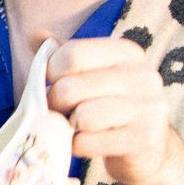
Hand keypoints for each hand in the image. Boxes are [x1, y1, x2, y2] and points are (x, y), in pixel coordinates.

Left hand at [44, 37, 183, 184]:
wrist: (144, 150)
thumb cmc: (107, 106)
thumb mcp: (89, 75)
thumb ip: (63, 55)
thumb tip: (34, 34)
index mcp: (126, 52)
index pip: (71, 55)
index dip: (50, 73)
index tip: (52, 83)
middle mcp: (144, 75)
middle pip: (70, 88)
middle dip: (54, 104)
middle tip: (60, 111)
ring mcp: (149, 107)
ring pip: (83, 116)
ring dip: (68, 126)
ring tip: (76, 125)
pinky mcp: (145, 138)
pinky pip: (89, 142)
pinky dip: (78, 146)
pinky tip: (87, 142)